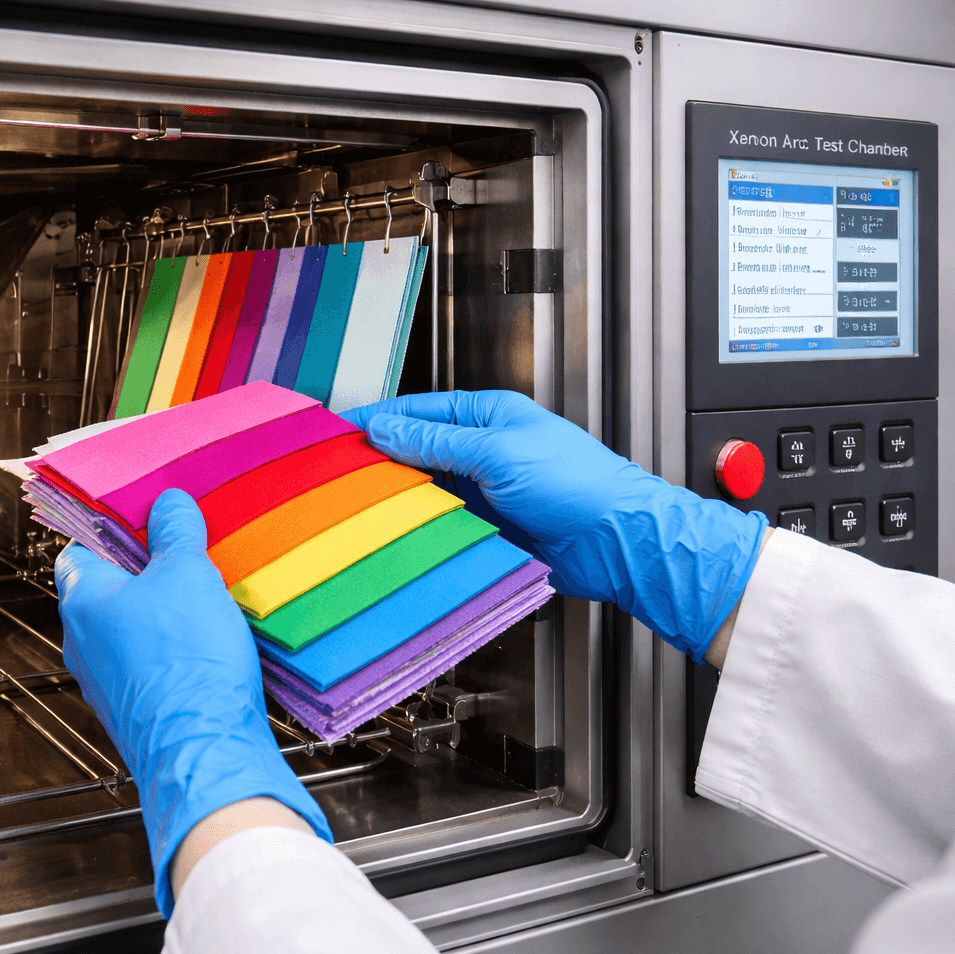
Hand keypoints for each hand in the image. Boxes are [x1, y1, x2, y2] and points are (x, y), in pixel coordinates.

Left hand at [55, 489, 330, 914]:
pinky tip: (211, 648)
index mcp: (82, 601)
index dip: (113, 530)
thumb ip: (175, 532)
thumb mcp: (187, 573)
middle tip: (188, 557)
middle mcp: (83, 644)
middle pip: (110, 591)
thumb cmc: (185, 661)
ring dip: (165, 615)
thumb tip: (168, 504)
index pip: (80, 549)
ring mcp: (107, 683)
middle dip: (148, 573)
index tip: (147, 519)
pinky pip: (152, 667)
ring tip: (208, 601)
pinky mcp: (137, 712)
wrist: (203, 749)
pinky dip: (176, 653)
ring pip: (133, 632)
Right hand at [341, 391, 766, 662]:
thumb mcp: (497, 453)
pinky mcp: (487, 529)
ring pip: (425, 492)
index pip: (416, 411)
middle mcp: (482, 450)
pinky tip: (395, 536)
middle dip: (379, 463)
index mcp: (487, 415)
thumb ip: (436, 441)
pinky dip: (419, 530)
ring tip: (356, 509)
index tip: (335, 433)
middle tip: (336, 476)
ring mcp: (484, 491)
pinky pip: (442, 526)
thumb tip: (384, 429)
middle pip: (415, 452)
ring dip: (399, 501)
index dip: (375, 420)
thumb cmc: (577, 485)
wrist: (619, 542)